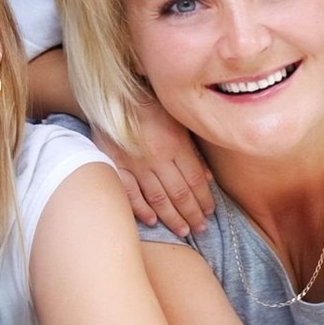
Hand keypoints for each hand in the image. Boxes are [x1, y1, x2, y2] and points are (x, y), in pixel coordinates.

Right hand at [102, 98, 214, 234]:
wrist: (113, 93)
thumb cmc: (150, 104)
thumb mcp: (177, 120)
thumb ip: (192, 149)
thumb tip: (207, 177)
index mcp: (175, 144)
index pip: (194, 180)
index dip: (204, 199)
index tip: (210, 212)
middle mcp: (157, 157)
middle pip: (179, 193)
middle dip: (192, 214)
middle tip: (201, 229)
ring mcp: (135, 163)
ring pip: (158, 198)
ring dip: (173, 217)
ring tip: (184, 231)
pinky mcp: (115, 165)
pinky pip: (130, 193)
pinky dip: (141, 209)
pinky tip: (153, 221)